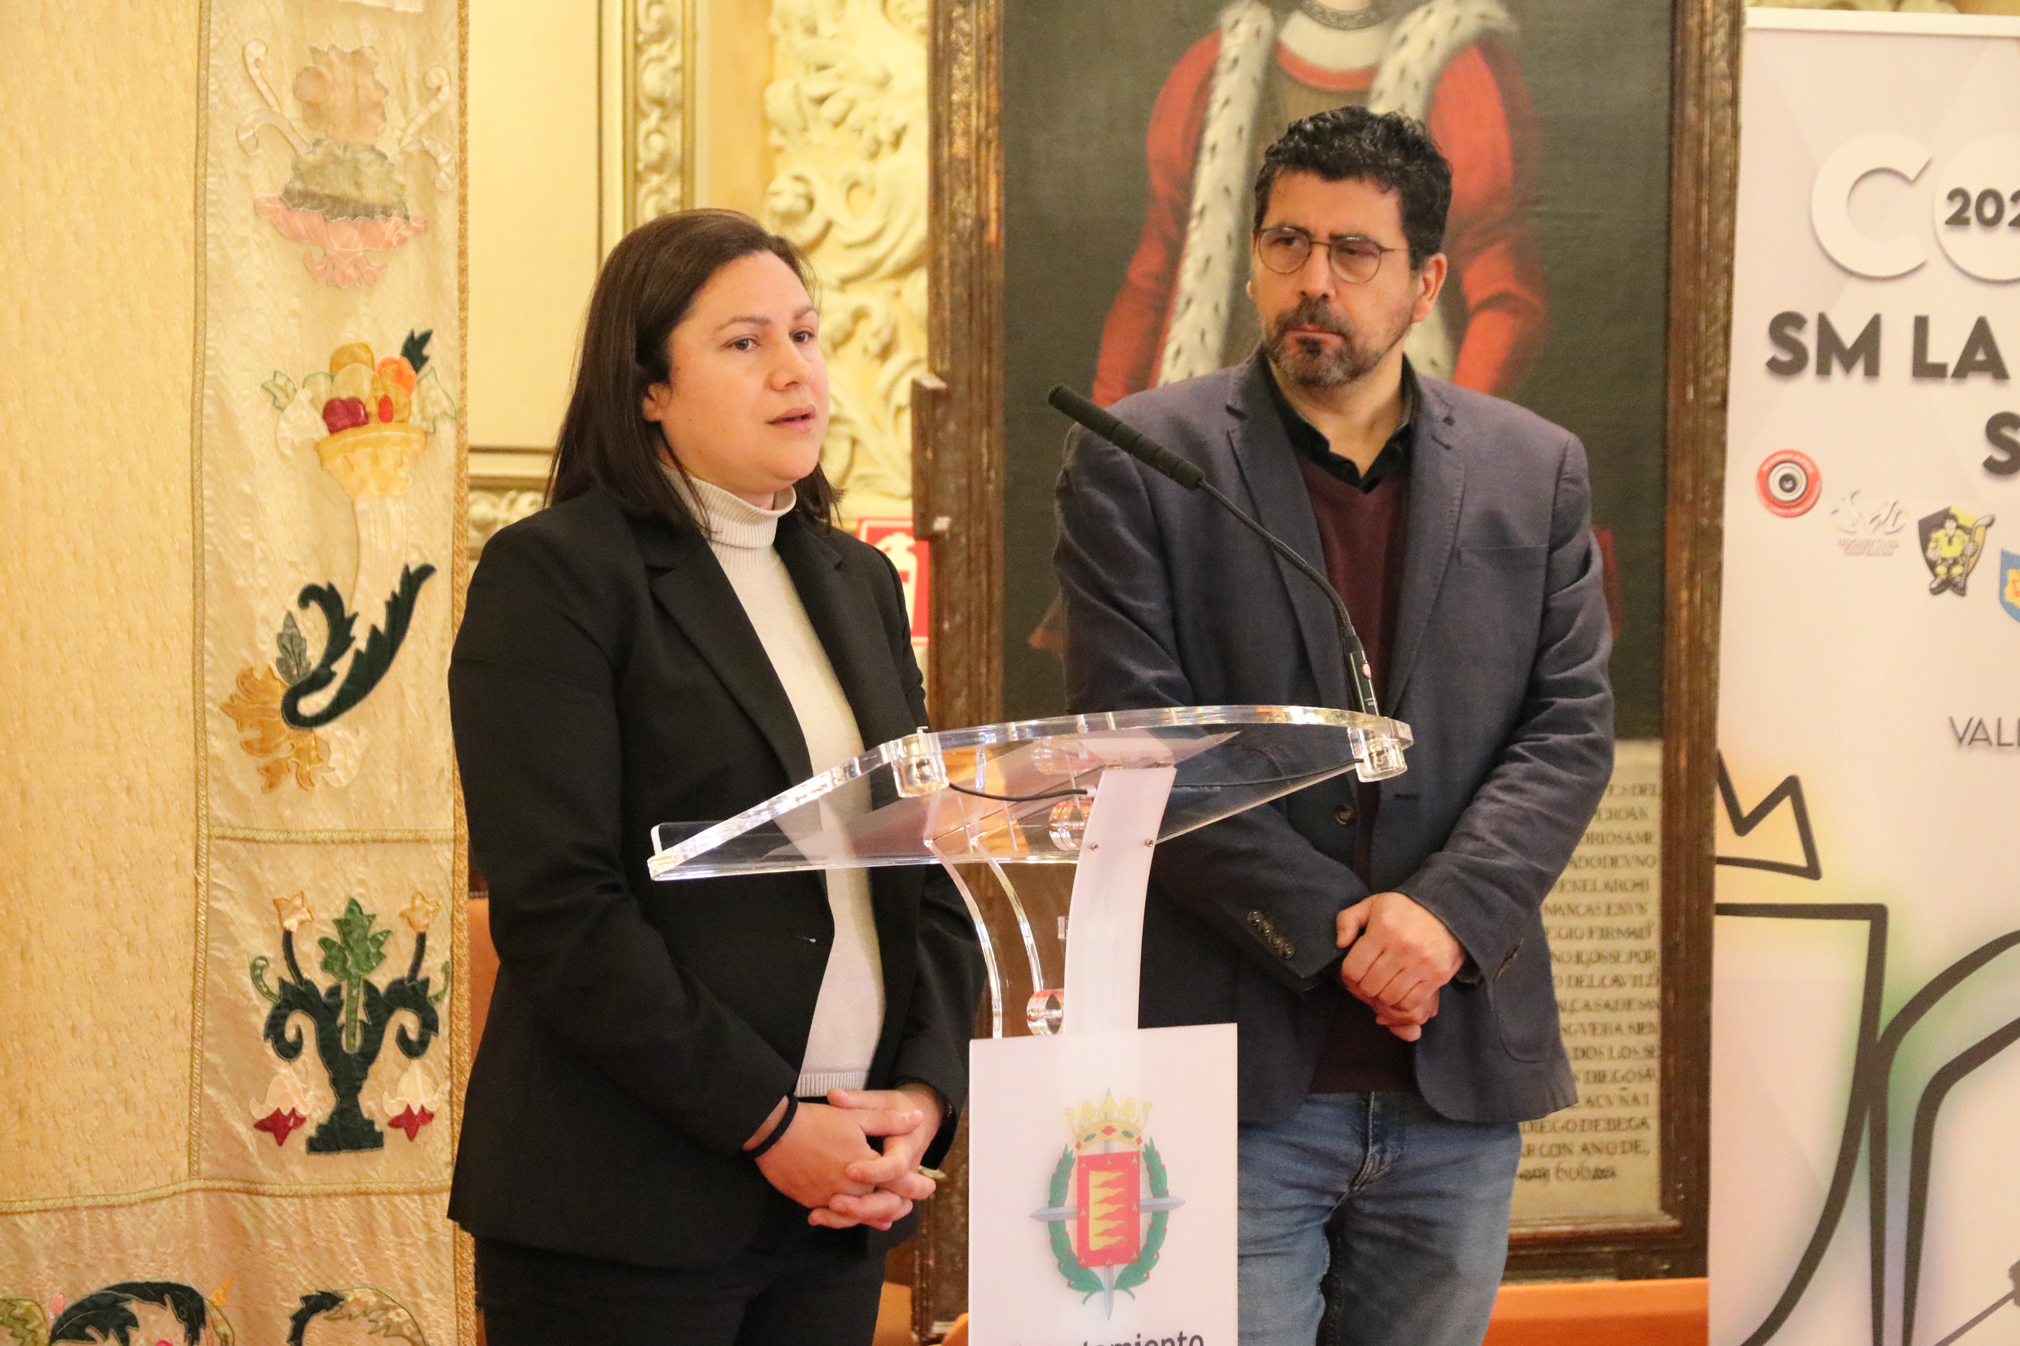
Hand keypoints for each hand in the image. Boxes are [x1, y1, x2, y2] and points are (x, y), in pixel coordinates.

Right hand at [747, 1097, 921, 1223]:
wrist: (773, 1132)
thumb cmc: (816, 1121)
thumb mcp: (856, 1116)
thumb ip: (889, 1121)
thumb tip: (917, 1118)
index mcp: (866, 1167)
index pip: (899, 1182)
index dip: (917, 1185)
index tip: (930, 1187)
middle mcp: (849, 1188)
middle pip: (880, 1205)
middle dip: (897, 1206)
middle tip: (908, 1205)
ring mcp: (828, 1198)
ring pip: (857, 1215)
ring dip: (872, 1215)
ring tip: (884, 1217)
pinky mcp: (811, 1201)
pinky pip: (833, 1215)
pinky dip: (845, 1216)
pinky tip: (849, 1214)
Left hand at [813, 1084, 943, 1229]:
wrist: (916, 1122)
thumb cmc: (895, 1109)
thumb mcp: (879, 1100)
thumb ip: (857, 1100)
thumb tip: (833, 1095)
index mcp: (906, 1148)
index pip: (896, 1167)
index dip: (874, 1171)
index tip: (848, 1169)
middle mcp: (906, 1174)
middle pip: (893, 1202)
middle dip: (864, 1206)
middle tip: (834, 1201)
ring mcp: (897, 1189)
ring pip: (883, 1215)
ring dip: (854, 1218)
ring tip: (821, 1212)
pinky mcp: (884, 1197)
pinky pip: (872, 1218)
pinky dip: (848, 1220)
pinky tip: (819, 1216)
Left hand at [1336, 891, 1463, 1041]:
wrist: (1448, 911)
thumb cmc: (1405, 910)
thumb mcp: (1372, 904)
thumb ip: (1348, 920)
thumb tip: (1340, 944)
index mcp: (1383, 929)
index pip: (1353, 969)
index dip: (1348, 977)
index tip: (1352, 976)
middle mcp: (1402, 948)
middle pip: (1370, 986)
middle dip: (1363, 989)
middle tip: (1367, 985)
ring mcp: (1421, 964)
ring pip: (1389, 998)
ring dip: (1381, 998)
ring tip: (1382, 990)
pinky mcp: (1436, 976)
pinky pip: (1411, 1002)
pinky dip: (1400, 1004)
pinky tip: (1398, 994)